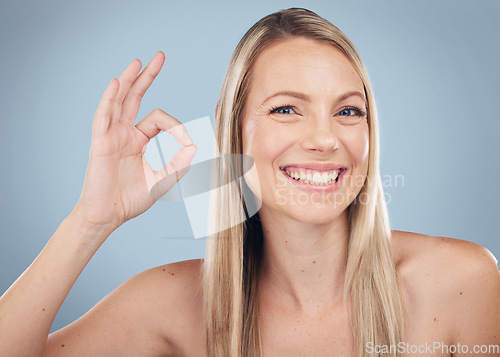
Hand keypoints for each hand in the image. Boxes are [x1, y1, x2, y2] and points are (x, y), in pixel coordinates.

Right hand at [73, 51, 195, 231]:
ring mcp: (111, 135)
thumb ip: (179, 164)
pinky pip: (103, 117)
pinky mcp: (100, 143)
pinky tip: (115, 83)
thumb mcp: (163, 180)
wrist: (109, 216)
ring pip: (119, 101)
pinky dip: (108, 99)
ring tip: (138, 62)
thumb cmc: (131, 200)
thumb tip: (194, 145)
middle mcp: (124, 133)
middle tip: (159, 56)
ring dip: (128, 80)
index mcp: (138, 140)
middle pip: (134, 97)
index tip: (187, 142)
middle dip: (147, 77)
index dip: (176, 127)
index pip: (158, 119)